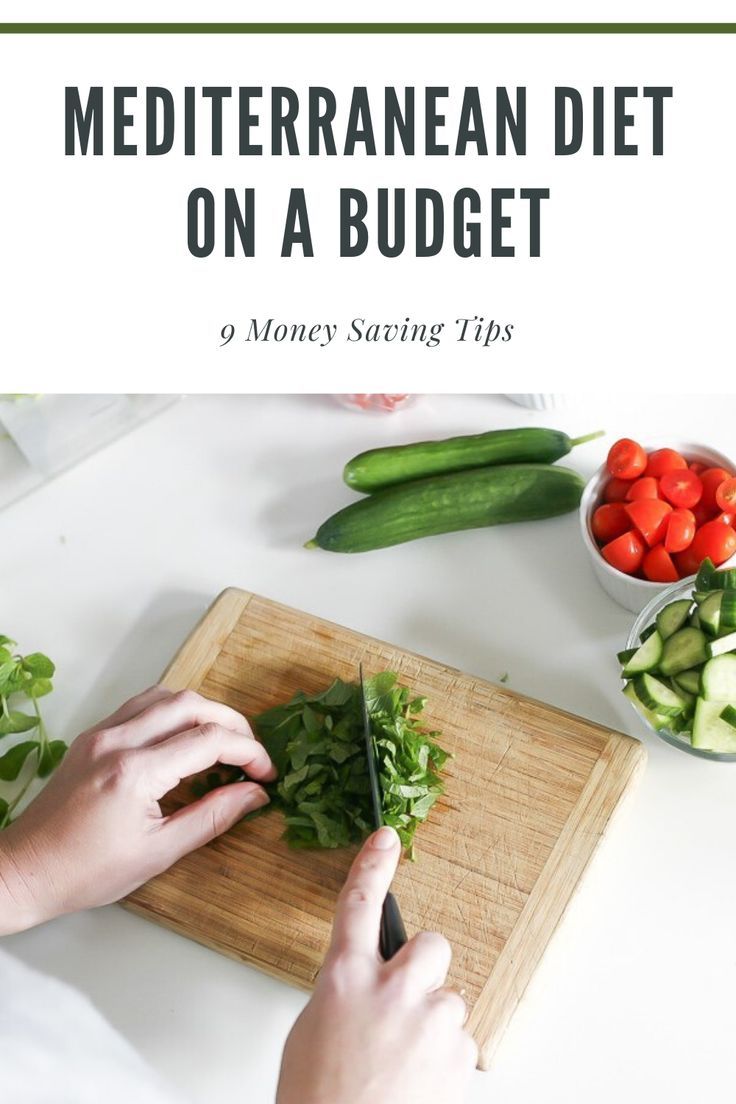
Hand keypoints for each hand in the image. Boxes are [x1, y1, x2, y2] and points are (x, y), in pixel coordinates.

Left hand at [0, 686, 274, 933]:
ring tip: (224, 743)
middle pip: (191, 705)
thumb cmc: (87, 872)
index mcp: (135, 773)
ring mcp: (101, 733)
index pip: (209, 741)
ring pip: (166, 696)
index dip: (249, 752)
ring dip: (203, 711)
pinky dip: (173, 712)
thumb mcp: (158, 853)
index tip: (267, 774)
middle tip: (252, 755)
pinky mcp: (92, 736)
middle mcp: (117, 741)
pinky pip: (142, 706)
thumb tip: (254, 795)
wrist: (26, 870)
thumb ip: (211, 818)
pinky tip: (185, 737)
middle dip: (232, 724)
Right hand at [277, 826, 476, 1103]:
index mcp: (344, 978)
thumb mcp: (312, 1032)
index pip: (358, 903)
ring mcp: (427, 1019)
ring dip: (431, 1024)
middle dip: (424, 967)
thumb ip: (344, 994)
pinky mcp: (457, 1053)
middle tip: (407, 1001)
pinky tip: (416, 1083)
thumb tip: (365, 991)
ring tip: (403, 1064)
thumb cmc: (317, 1099)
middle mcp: (390, 989)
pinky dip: (442, 1061)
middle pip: (430, 944)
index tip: (387, 838)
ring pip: (447, 1001)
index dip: (373, 865)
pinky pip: (459, 1042)